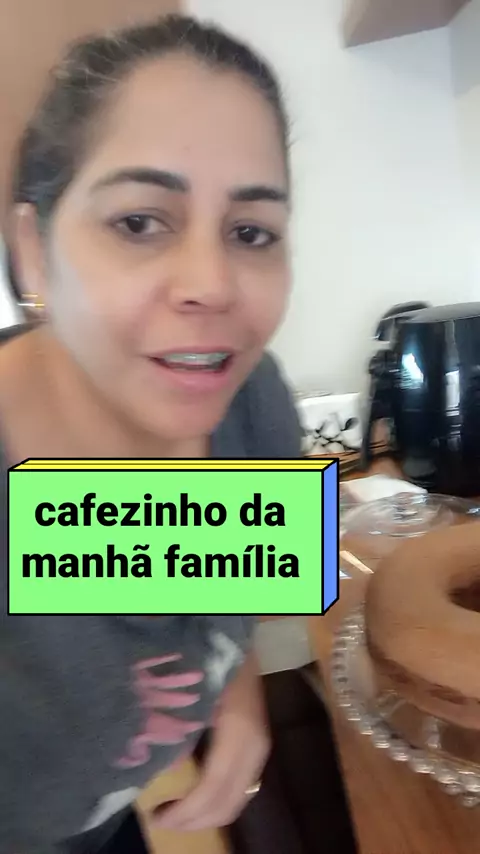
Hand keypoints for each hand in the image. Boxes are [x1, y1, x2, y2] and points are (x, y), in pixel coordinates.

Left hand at [153, 653, 269, 830]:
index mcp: (239, 730)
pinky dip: (216, 801)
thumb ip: (180, 726)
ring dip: (205, 814)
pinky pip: (240, 787)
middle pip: (229, 802)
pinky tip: (192, 795)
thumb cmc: (210, 655)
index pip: (214, 787)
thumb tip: (158, 766)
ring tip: (173, 811)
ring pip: (238, 799)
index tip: (156, 816)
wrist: (238, 630)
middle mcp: (255, 745)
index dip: (186, 811)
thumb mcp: (194, 689)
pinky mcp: (258, 745)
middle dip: (194, 820)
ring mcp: (260, 746)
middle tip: (160, 819)